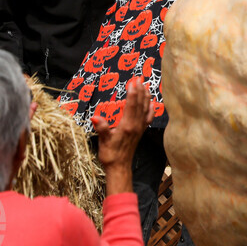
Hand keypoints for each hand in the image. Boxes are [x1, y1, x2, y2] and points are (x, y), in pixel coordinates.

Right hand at [91, 77, 152, 192]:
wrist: (120, 167)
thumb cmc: (110, 154)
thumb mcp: (103, 141)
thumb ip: (101, 128)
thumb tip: (95, 117)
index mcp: (127, 125)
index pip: (131, 105)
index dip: (133, 92)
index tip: (133, 81)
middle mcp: (136, 125)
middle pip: (140, 104)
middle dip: (140, 90)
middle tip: (140, 77)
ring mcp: (140, 128)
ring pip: (145, 109)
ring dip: (146, 96)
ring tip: (146, 85)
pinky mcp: (141, 132)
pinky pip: (148, 117)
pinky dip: (151, 108)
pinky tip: (152, 103)